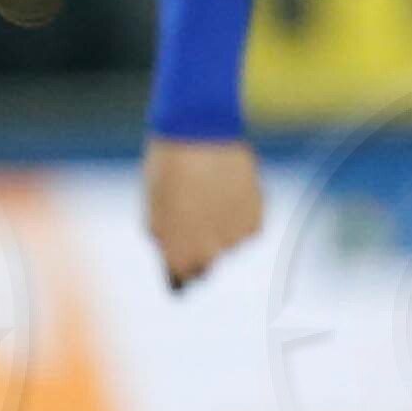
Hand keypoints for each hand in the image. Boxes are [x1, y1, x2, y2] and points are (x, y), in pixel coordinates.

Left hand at [143, 135, 266, 290]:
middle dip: (201, 247)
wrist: (200, 129)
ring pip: (228, 244)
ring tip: (212, 192)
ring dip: (221, 227)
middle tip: (197, 213)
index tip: (182, 252)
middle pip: (207, 265)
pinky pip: (247, 227)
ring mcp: (235, 239)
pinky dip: (240, 214)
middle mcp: (209, 255)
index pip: (182, 281)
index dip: (180, 264)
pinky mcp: (256, 222)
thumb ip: (165, 240)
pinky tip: (229, 189)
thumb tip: (176, 260)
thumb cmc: (169, 168)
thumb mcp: (155, 209)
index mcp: (178, 255)